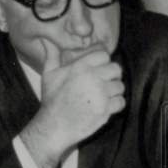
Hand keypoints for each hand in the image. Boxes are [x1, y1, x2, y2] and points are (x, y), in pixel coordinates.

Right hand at [20, 39, 124, 167]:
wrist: (54, 126)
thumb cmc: (52, 100)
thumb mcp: (48, 75)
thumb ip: (51, 56)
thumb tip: (46, 41)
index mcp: (80, 67)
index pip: (104, 55)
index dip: (104, 61)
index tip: (100, 69)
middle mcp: (93, 78)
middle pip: (116, 69)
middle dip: (112, 75)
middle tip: (105, 83)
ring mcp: (100, 94)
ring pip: (120, 86)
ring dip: (114, 91)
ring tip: (104, 95)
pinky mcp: (106, 109)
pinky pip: (121, 102)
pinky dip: (116, 105)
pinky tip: (106, 106)